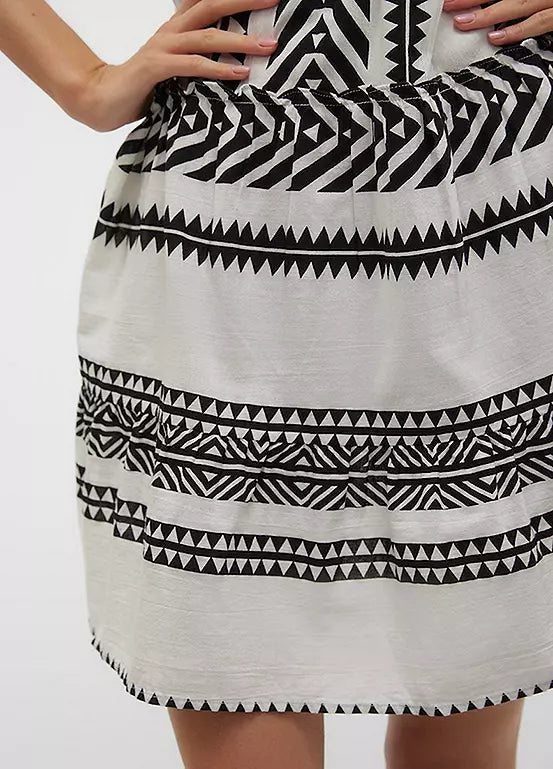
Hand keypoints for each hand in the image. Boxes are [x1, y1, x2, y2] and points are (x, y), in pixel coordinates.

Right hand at [68, 0, 278, 132]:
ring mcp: (163, 47)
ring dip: (241, 41)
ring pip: (208, 37)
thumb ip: (196, 64)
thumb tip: (230, 70)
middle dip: (245, 3)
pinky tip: (240, 73)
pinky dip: (218, 69)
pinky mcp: (156, 67)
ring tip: (268, 46)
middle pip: (212, 7)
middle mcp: (171, 31)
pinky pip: (193, 65)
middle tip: (273, 1)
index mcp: (176, 29)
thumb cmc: (141, 89)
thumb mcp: (174, 71)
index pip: (208, 3)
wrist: (101, 98)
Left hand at [442, 0, 552, 44]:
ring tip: (463, 23)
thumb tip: (492, 25)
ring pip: (517, 5)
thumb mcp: (535, 0)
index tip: (452, 0)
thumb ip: (517, 7)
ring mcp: (551, 0)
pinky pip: (539, 22)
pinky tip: (495, 38)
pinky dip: (517, 31)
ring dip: (488, 15)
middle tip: (449, 7)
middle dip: (473, 0)